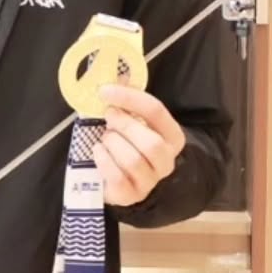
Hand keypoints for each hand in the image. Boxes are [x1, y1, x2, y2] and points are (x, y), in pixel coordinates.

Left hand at [93, 85, 186, 208]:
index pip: (156, 112)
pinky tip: (99, 152)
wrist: (125, 180)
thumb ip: (128, 101)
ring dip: (113, 144)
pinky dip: (103, 161)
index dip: (129, 98)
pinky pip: (117, 178)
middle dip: (124, 125)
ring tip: (105, 138)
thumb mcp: (133, 121)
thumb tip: (118, 76)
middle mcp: (166, 161)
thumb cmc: (129, 144)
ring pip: (133, 161)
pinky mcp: (130, 196)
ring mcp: (150, 181)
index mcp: (172, 137)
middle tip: (109, 116)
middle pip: (151, 143)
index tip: (105, 90)